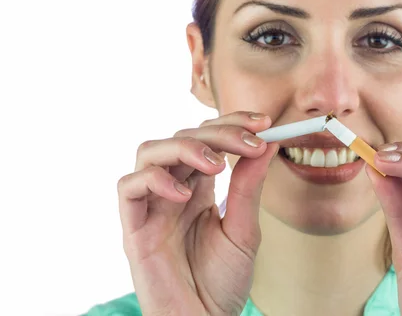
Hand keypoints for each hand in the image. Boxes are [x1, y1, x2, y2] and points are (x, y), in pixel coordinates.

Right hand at [117, 111, 277, 315]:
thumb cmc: (222, 283)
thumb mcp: (244, 229)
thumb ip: (249, 188)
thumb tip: (268, 145)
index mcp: (200, 188)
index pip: (209, 140)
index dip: (232, 124)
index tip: (264, 123)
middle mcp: (173, 190)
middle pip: (183, 137)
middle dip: (219, 133)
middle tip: (251, 141)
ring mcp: (152, 206)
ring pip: (151, 150)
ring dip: (186, 147)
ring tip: (218, 165)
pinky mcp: (133, 227)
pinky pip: (128, 187)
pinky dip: (154, 180)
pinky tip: (185, 195)